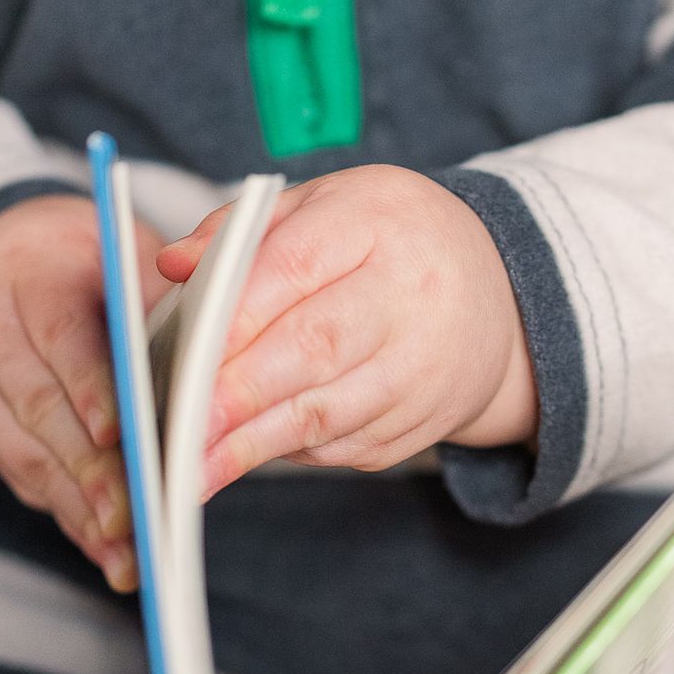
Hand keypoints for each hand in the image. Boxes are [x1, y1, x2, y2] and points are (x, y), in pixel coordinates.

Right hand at [0, 194, 167, 590]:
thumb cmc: (81, 262)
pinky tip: (111, 555)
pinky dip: (70, 520)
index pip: (61, 337)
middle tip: (135, 514)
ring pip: (27, 454)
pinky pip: (25, 481)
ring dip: (80, 508)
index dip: (89, 388)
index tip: (121, 431)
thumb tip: (210, 360)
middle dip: (90, 468)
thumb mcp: (118, 255)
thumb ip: (157, 300)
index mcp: (29, 279)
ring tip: (131, 552)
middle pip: (41, 408)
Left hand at [156, 165, 537, 498]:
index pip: (298, 265)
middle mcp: (412, 295)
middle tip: (181, 426)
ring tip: (193, 468)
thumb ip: (245, 229)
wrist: (497, 296)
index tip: (186, 352)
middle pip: (315, 347)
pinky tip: (244, 455)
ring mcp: (423, 367)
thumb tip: (175, 265)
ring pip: (329, 412)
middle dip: (240, 392)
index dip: (239, 313)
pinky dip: (290, 452)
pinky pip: (344, 446)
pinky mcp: (420, 423)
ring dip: (255, 443)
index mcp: (379, 222)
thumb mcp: (328, 204)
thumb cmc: (389, 242)